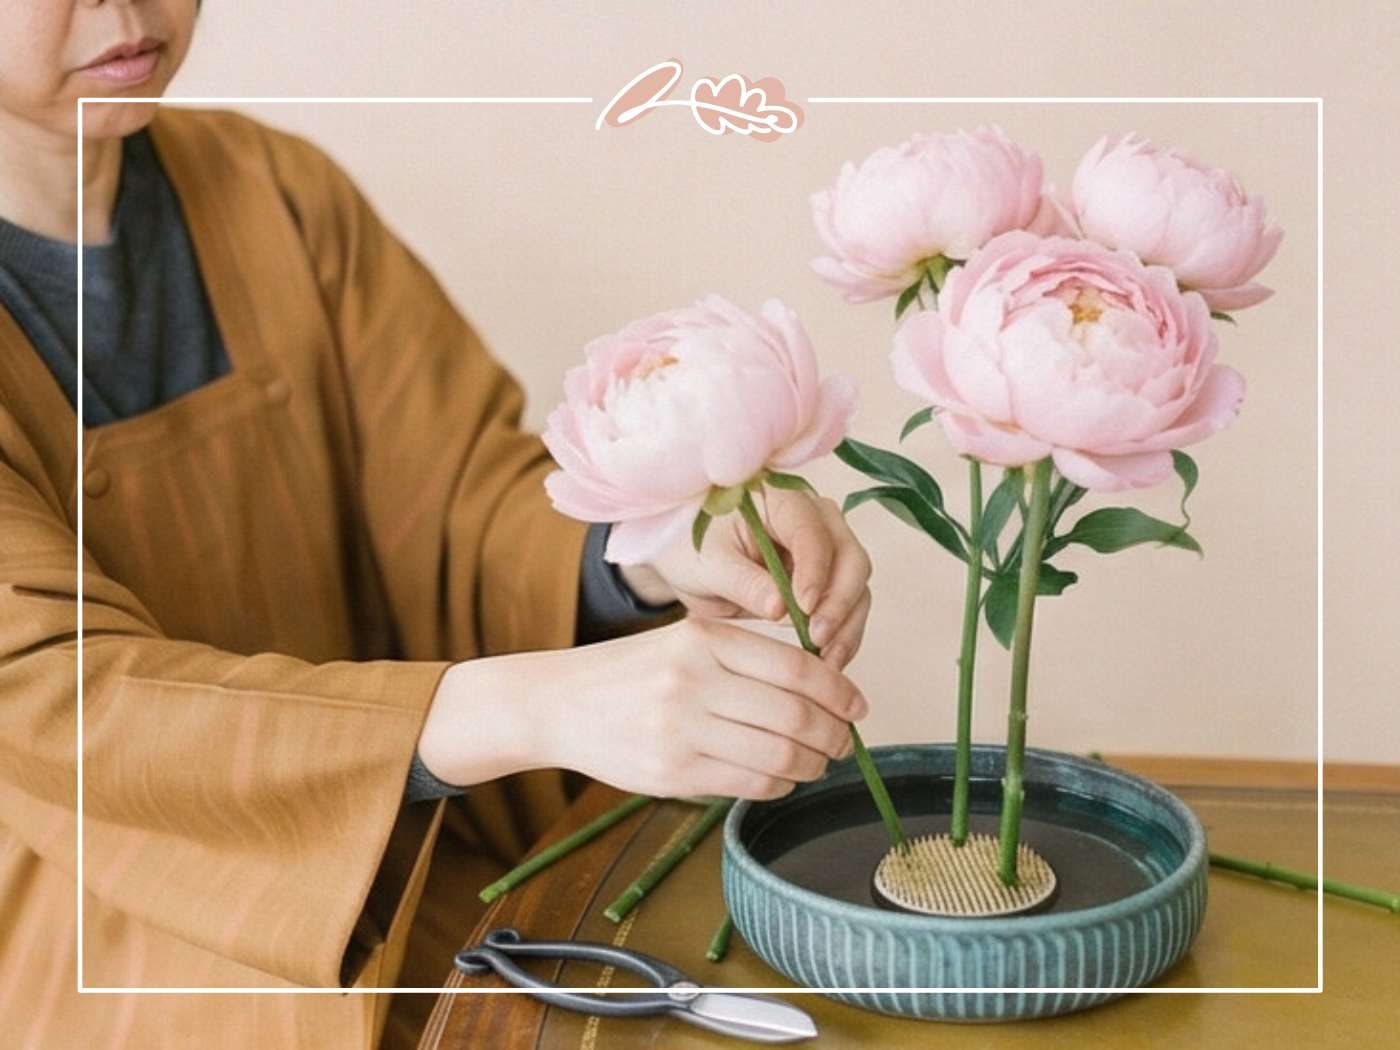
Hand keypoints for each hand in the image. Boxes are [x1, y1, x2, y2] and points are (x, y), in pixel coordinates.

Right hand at [417, 618, 866, 799]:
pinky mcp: (672, 773)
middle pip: (794, 715)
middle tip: (845, 741)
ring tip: (818, 762)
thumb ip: (747, 656)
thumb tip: (826, 684)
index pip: (796, 667)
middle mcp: (692, 681)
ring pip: (777, 756)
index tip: (858, 706)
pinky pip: (748, 784)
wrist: (561, 703)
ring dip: (812, 764)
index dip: (839, 691)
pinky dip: (779, 784)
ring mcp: (681, 730)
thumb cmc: (635, 671)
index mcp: (703, 640)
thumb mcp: (686, 640)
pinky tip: (781, 777)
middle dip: (834, 734)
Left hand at [621, 488, 873, 668]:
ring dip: (848, 625)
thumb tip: (780, 608)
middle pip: (850, 558)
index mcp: (784, 500)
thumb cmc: (690, 545)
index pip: (814, 532)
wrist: (685, 558)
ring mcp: (824, 551)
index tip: (804, 607)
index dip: (815, 570)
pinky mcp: (824, 582)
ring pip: (856, 586)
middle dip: (840, 602)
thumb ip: (743, 581)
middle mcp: (815, 521)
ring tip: (827, 661)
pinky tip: (827, 662)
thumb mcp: (707, 563)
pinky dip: (842, 635)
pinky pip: (846, 608)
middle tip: (818, 638)